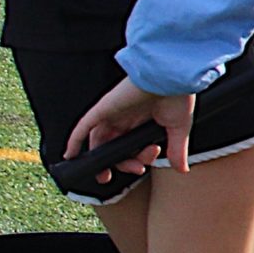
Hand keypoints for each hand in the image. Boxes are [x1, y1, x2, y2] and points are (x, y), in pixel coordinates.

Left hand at [62, 77, 190, 184]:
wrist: (172, 77)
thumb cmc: (178, 96)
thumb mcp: (178, 128)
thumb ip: (177, 149)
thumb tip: (182, 169)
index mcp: (142, 121)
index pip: (133, 146)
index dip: (137, 159)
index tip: (145, 165)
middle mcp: (125, 118)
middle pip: (115, 147)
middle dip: (123, 164)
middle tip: (136, 169)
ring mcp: (112, 114)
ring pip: (98, 141)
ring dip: (99, 160)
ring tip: (103, 175)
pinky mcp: (103, 109)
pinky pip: (82, 127)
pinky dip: (74, 141)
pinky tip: (70, 155)